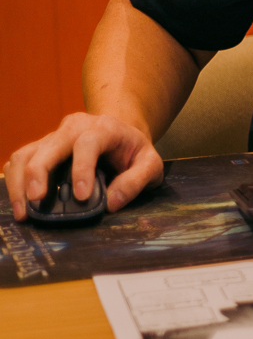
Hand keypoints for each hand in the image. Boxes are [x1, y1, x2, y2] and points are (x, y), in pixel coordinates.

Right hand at [6, 113, 162, 219]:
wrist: (122, 134)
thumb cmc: (135, 151)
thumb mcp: (151, 164)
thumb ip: (136, 181)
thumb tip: (112, 203)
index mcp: (104, 128)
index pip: (87, 144)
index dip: (82, 169)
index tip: (81, 196)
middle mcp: (74, 128)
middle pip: (49, 146)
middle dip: (39, 173)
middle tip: (37, 201)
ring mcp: (53, 137)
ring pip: (27, 154)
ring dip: (20, 182)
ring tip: (24, 211)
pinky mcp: (40, 148)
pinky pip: (19, 161)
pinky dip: (14, 181)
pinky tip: (19, 202)